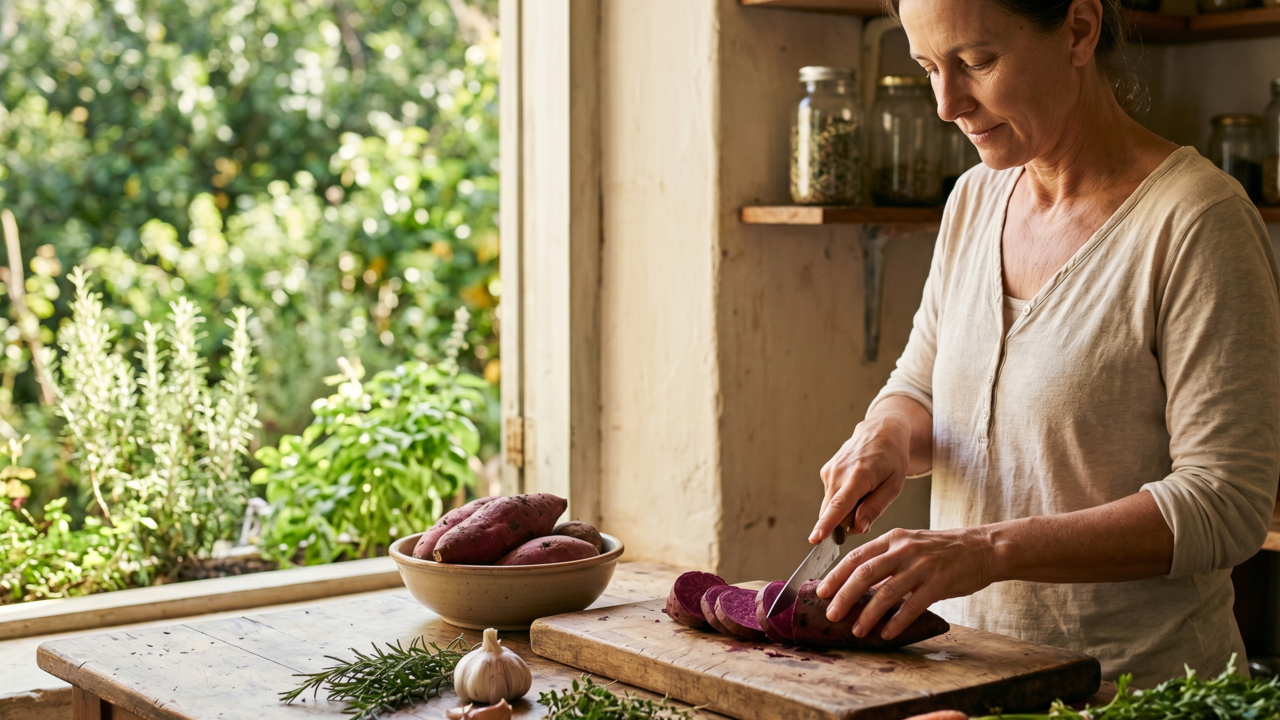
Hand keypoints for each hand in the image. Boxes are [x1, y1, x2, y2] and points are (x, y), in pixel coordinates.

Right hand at [810, 414, 911, 543]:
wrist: (881, 431)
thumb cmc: (892, 458)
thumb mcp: (894, 486)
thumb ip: (875, 508)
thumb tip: (857, 528)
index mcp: (859, 475)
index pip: (839, 505)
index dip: (827, 524)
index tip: (815, 537)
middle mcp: (838, 472)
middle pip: (831, 511)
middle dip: (844, 524)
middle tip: (865, 518)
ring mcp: (829, 471)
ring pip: (831, 506)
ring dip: (845, 511)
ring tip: (866, 494)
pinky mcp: (826, 472)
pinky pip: (831, 497)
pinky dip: (843, 500)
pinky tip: (857, 488)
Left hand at [816, 526, 995, 640]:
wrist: (982, 548)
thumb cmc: (943, 550)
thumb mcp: (910, 545)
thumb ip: (886, 560)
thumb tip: (858, 582)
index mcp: (893, 539)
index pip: (856, 556)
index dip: (836, 574)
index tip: (821, 591)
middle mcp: (904, 550)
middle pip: (864, 573)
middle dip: (844, 595)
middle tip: (831, 614)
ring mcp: (921, 566)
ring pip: (886, 592)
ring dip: (868, 614)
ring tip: (857, 629)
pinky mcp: (938, 583)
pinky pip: (912, 606)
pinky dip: (897, 621)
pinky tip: (887, 633)